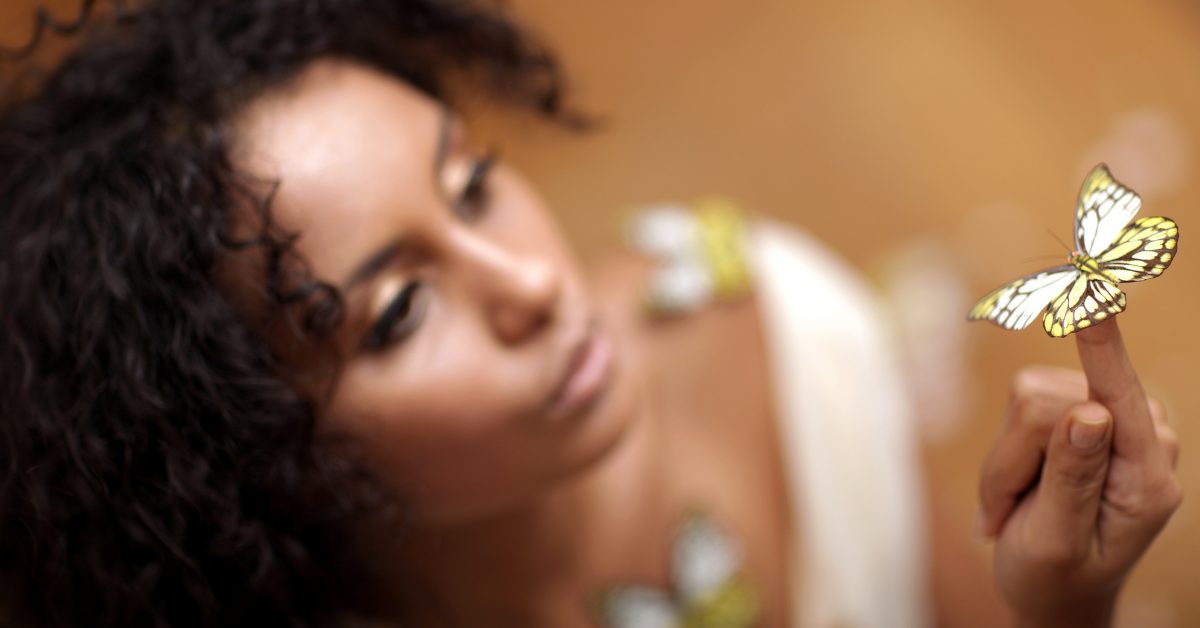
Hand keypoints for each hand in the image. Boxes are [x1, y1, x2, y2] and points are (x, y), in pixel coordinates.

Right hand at [977, 318, 1180, 627]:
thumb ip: (1074, 477)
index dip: (1103, 342)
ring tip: (1021, 504)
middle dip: (1014, 460)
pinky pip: (1017, 405)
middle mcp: (1136, 431)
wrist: (1054, 590)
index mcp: (1147, 475)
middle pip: (1044, 403)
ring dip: (1007, 462)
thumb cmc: (1055, 576)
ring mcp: (1106, 416)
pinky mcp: (1074, 408)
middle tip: (1015, 510)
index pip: (1119, 393)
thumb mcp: (1057, 541)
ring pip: (1026, 400)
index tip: (1096, 289)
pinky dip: (1005, 456)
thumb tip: (1088, 410)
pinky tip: (1020, 489)